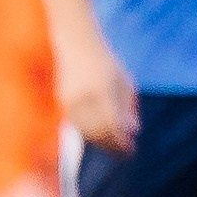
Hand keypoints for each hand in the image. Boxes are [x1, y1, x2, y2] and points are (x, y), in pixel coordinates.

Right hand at [56, 33, 138, 152]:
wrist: (77, 44)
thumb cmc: (105, 61)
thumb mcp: (124, 79)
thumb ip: (129, 105)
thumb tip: (134, 130)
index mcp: (105, 88)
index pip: (113, 124)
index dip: (121, 140)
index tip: (131, 150)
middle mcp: (86, 95)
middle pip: (98, 131)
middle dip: (112, 145)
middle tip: (124, 152)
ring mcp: (71, 99)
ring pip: (85, 130)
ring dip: (100, 142)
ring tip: (113, 147)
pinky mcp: (62, 100)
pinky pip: (76, 124)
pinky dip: (88, 133)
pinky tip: (99, 136)